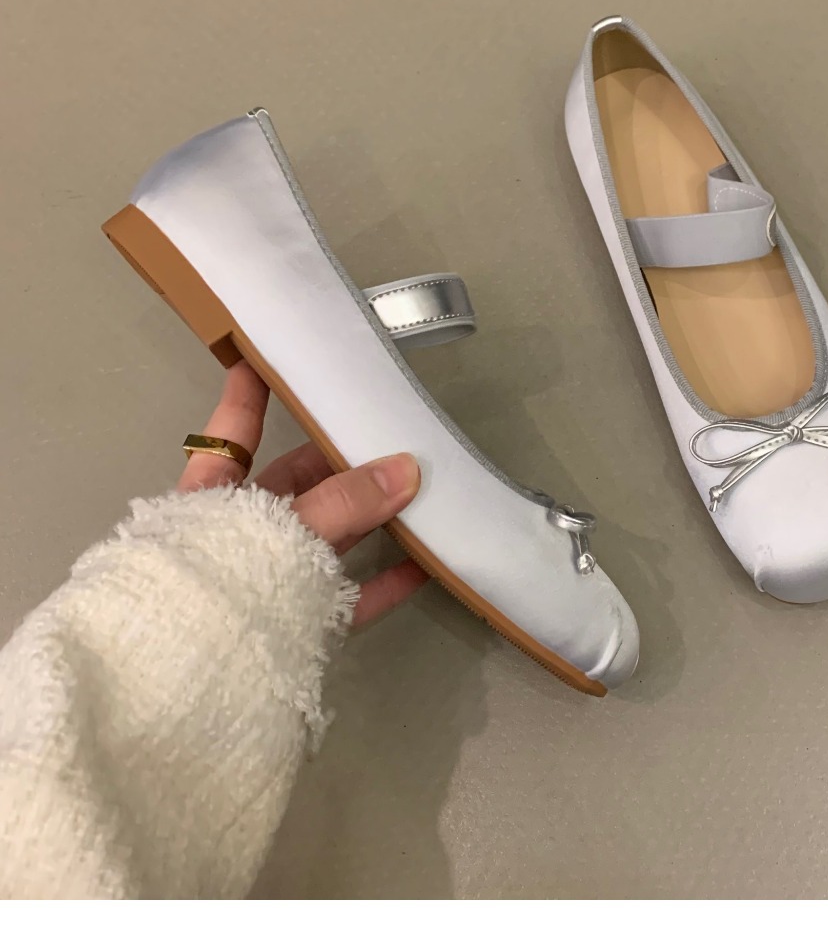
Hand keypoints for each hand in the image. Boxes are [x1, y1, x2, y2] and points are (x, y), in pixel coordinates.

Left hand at [179, 360, 427, 625]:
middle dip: (343, 460)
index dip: (249, 395)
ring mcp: (270, 581)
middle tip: (393, 432)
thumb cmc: (213, 590)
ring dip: (374, 518)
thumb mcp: (281, 532)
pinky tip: (428, 563)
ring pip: (330, 537)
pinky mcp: (298, 624)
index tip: (268, 355)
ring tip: (423, 491)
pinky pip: (349, 595)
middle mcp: (239, 535)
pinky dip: (386, 580)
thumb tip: (410, 467)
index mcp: (210, 500)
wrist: (178, 694)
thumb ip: (344, 503)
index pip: (232, 435)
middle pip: (297, 485)